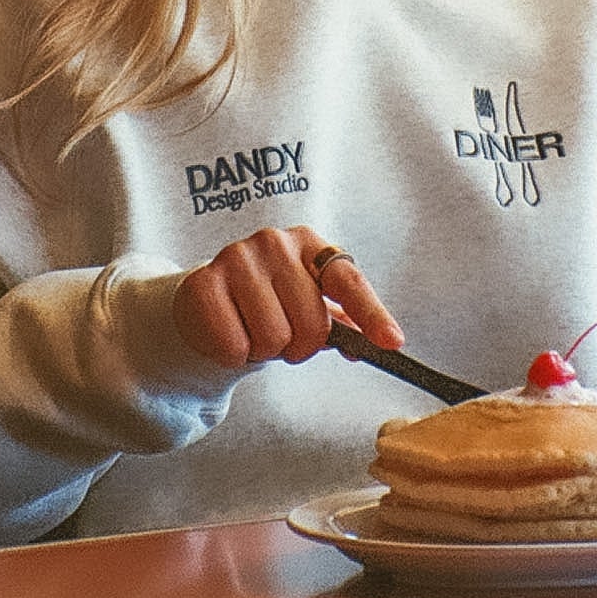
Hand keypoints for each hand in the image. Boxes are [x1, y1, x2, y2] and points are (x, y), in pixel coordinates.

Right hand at [172, 227, 404, 371]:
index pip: (349, 281)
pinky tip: (229, 332)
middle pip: (311, 323)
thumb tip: (383, 341)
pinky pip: (235, 345)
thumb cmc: (266, 302)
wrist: (206, 302)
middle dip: (300, 346)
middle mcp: (275, 242)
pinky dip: (235, 354)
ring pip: (273, 338)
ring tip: (252, 332)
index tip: (392, 342)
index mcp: (310, 245)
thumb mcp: (307, 303)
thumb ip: (343, 321)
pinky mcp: (204, 283)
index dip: (372, 314)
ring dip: (264, 350)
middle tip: (283, 339)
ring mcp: (237, 258)